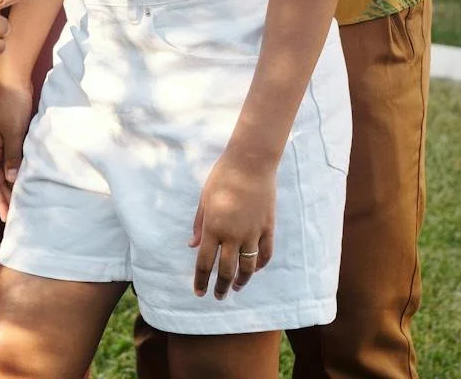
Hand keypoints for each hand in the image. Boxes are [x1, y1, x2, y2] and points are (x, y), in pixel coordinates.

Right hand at [0, 81, 34, 220]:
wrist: (14, 81)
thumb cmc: (12, 104)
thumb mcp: (13, 130)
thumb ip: (12, 155)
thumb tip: (11, 180)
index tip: (5, 217)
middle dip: (2, 200)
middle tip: (12, 218)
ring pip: (1, 174)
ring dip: (7, 190)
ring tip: (17, 205)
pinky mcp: (6, 140)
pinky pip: (8, 164)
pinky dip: (13, 176)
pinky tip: (21, 182)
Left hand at [191, 151, 275, 299]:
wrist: (250, 163)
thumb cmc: (222, 177)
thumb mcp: (204, 199)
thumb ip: (199, 224)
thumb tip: (193, 245)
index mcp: (213, 228)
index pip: (205, 263)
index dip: (201, 281)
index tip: (199, 293)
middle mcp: (233, 235)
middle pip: (226, 270)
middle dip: (220, 287)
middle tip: (218, 296)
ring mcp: (252, 232)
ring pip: (248, 267)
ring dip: (241, 281)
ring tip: (236, 287)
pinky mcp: (267, 227)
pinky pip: (265, 253)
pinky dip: (260, 264)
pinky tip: (255, 269)